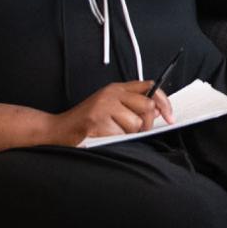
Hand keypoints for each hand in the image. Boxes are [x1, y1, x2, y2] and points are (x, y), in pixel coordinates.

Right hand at [53, 80, 173, 144]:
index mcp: (116, 88)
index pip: (150, 87)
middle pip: (147, 106)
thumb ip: (132, 105)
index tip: (170, 117)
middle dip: (147, 124)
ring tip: (112, 133)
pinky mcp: (97, 120)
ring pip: (135, 123)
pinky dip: (115, 140)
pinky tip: (103, 137)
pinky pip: (121, 134)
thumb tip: (159, 112)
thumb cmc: (85, 122)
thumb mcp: (109, 107)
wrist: (56, 130)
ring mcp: (104, 106)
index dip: (164, 102)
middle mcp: (111, 93)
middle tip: (137, 131)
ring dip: (128, 134)